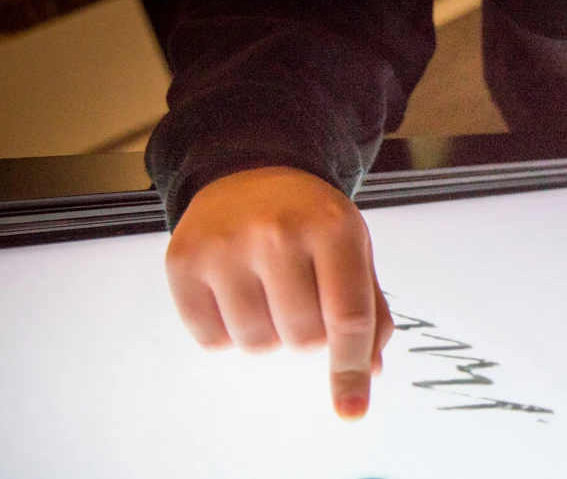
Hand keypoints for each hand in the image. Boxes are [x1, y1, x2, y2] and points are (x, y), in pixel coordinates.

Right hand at [165, 166, 392, 419]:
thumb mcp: (354, 248)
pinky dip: (228, 332)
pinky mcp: (183, 261)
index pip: (348, 318)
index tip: (352, 410)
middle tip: (302, 294)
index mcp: (334, 228)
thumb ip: (370, 309)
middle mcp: (278, 233)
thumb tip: (370, 369)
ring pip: (257, 345)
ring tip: (269, 291)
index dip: (351, 370)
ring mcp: (226, 245)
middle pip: (303, 339)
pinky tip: (235, 291)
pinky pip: (212, 339)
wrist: (251, 169)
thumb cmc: (311, 219)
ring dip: (269, 334)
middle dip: (309, 334)